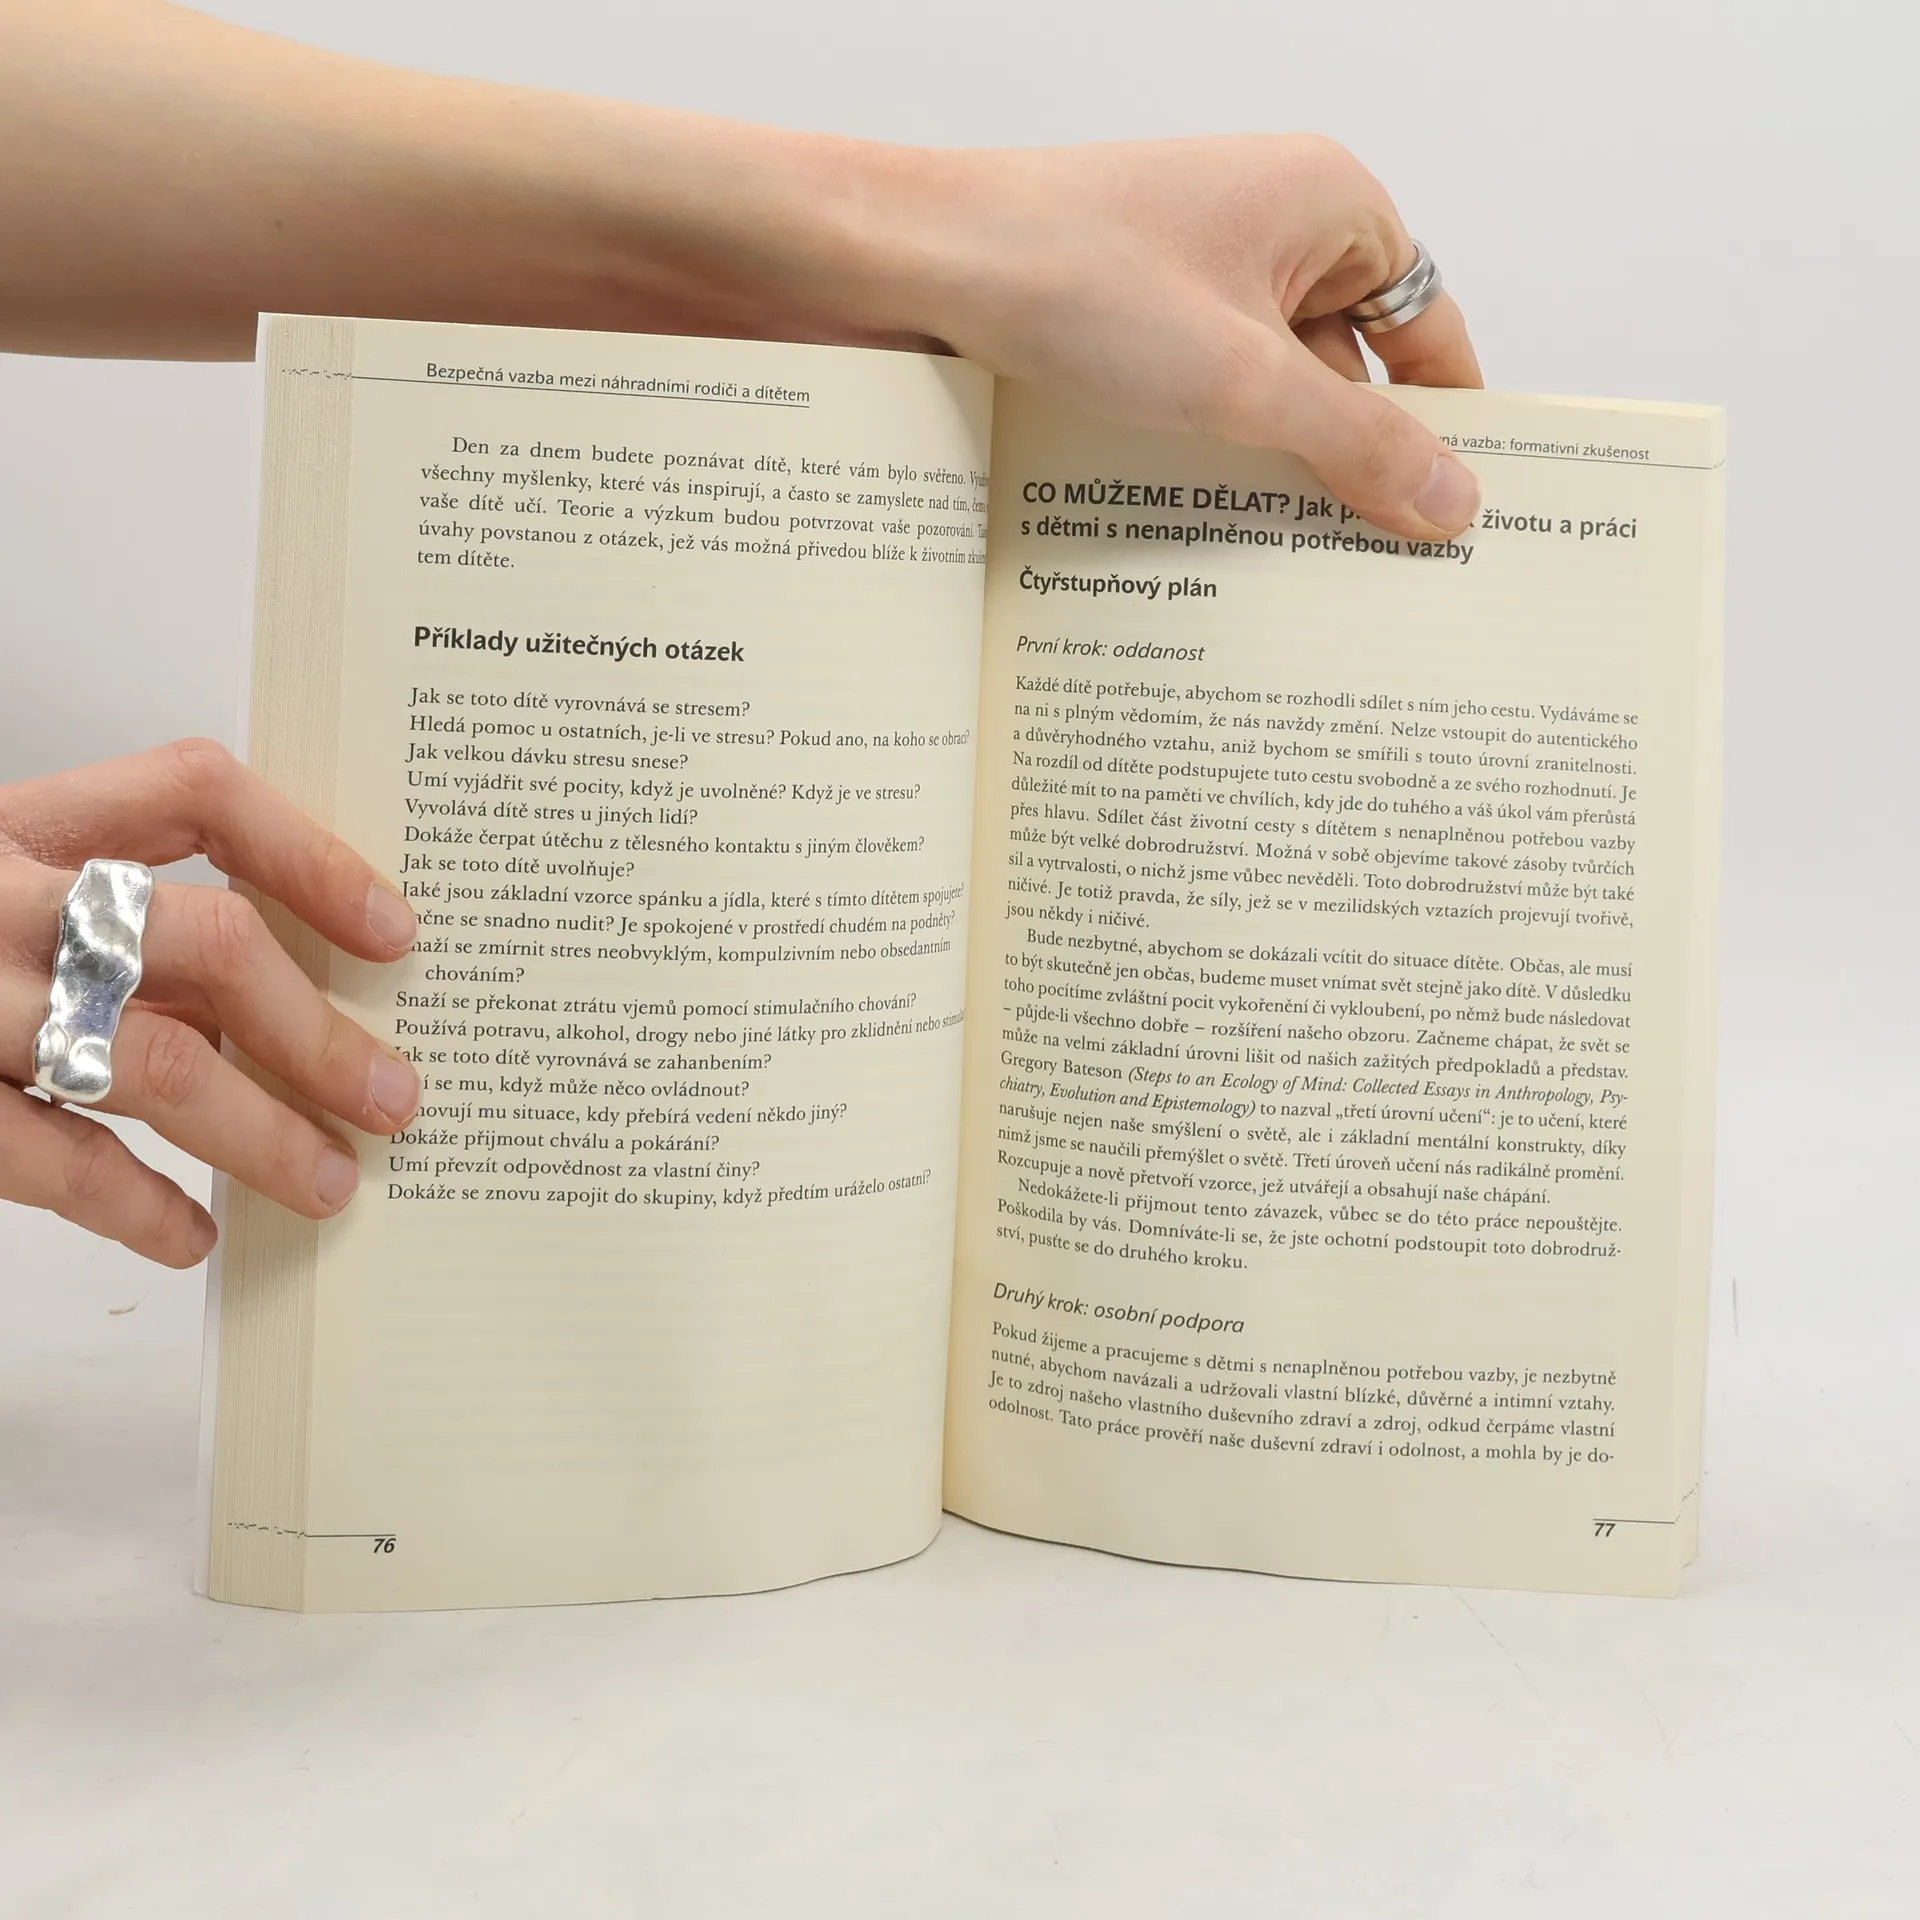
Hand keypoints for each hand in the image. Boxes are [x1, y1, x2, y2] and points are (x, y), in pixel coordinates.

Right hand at [0, 740, 418, 1266]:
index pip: (194, 793)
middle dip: (319, 1029)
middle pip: (206, 936)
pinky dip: (137, 1206)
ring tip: (333, 1181)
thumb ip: (104, 906)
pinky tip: (196, 1238)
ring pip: (148, 1056)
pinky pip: (49, 1157)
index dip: (313, 855)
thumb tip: (283, 995)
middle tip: (397, 1096)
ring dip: (261, 1131)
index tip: (398, 933)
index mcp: (14, 822)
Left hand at [888, 135, 1483, 540]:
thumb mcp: (1241, 381)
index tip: (1458, 515)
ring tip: (1293, 577)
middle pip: (1349, 370)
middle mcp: (1267, 233)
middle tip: (1377, 576)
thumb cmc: (1071, 276)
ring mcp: (1192, 279)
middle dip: (1353, 466)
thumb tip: (1452, 502)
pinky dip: (1208, 461)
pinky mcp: (1129, 323)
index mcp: (1326, 206)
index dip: (1447, 420)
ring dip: (1273, 475)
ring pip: (1267, 397)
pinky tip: (1208, 535)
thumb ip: (1356, 444)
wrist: (907, 264)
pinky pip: (1200, 402)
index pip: (1427, 326)